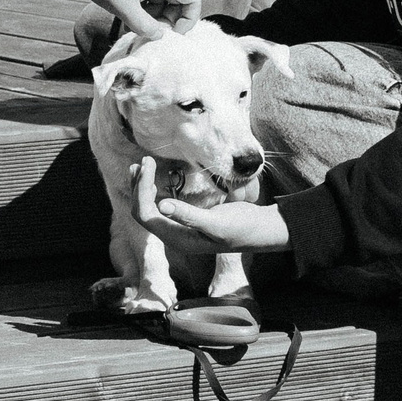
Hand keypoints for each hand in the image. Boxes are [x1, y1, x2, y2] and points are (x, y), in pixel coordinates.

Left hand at [74, 0, 201, 39]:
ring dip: (154, 14)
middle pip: (178, 0)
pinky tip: (129, 15)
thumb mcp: (125, 9)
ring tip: (135, 25)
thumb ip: (145, 27)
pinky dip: (144, 6)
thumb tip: (159, 36)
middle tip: (150, 32)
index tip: (173, 32)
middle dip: (167, 19)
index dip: (188, 19)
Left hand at [128, 157, 290, 257]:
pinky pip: (162, 206)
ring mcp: (179, 229)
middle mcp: (174, 236)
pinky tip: (155, 178)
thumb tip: (161, 206)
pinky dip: (155, 191)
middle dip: (140, 186)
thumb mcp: (216, 222)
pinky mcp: (186, 220)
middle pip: (143, 212)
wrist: (261, 231)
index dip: (142, 189)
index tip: (148, 165)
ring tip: (141, 166)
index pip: (146, 214)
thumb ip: (189, 216)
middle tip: (144, 161)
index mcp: (178, 239)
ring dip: (144, 188)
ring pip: (150, 209)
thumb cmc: (242, 227)